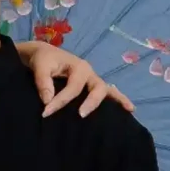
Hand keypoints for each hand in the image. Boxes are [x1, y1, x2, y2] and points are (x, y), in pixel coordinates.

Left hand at [15, 38, 133, 117]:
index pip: (73, 88)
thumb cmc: (43, 60)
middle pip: (98, 88)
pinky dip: (118, 100)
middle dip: (91, 102)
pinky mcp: (91, 88)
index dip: (60, 101)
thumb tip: (48, 101)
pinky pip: (108, 94)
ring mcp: (93, 81)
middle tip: (81, 115)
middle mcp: (90, 74)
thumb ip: (43, 82)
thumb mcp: (40, 66)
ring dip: (117, 101)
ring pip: (108, 91)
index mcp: (79, 67)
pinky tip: (129, 111)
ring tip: (128, 111)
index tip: (45, 113)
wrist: (44, 56)